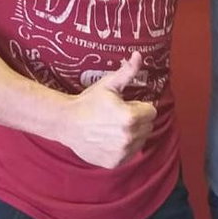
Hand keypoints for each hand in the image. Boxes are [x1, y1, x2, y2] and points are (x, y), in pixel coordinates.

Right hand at [53, 51, 156, 167]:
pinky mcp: (114, 163)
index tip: (125, 105)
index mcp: (131, 117)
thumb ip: (128, 72)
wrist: (66, 122)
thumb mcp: (109, 84)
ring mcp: (122, 152)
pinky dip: (124, 148)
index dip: (139, 106)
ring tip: (113, 126)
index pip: (151, 111)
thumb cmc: (88, 102)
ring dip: (132, 134)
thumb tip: (138, 55)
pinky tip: (109, 139)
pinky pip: (129, 154)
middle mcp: (129, 137)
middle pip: (148, 126)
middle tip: (118, 115)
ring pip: (140, 141)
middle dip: (137, 119)